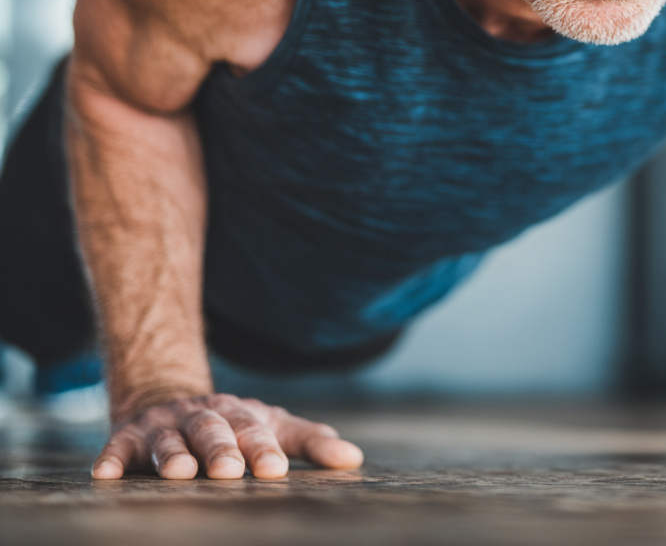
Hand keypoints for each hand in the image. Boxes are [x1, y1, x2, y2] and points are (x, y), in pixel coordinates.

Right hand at [91, 393, 362, 479]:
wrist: (171, 397)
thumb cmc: (234, 425)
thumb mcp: (272, 427)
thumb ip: (310, 443)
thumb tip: (354, 460)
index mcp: (241, 416)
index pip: (256, 432)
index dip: (265, 451)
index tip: (276, 472)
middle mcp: (203, 417)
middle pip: (213, 431)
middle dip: (221, 451)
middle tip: (230, 472)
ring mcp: (164, 425)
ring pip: (168, 439)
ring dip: (171, 455)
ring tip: (179, 473)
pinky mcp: (127, 436)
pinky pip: (118, 446)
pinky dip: (110, 458)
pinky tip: (105, 475)